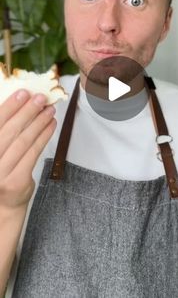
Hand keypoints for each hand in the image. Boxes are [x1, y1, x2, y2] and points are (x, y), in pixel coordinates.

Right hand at [0, 90, 55, 210]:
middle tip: (40, 98)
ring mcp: (0, 172)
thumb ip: (4, 130)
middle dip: (27, 111)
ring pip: (23, 140)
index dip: (9, 106)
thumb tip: (19, 104)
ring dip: (38, 122)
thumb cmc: (0, 171)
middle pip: (10, 130)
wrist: (2, 205)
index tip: (23, 92)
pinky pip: (33, 152)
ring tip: (49, 109)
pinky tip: (51, 125)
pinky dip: (44, 136)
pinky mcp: (16, 180)